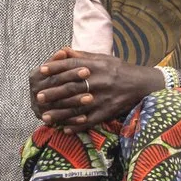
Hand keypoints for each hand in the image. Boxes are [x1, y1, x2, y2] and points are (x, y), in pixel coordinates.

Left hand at [30, 49, 154, 129]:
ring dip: (60, 113)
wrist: (141, 84)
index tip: (41, 71)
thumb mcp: (102, 58)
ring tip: (45, 117)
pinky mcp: (107, 112)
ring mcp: (102, 98)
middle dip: (53, 93)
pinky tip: (64, 129)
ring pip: (77, 107)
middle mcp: (98, 82)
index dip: (55, 68)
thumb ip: (81, 56)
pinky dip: (77, 126)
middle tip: (38, 97)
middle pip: (71, 87)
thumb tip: (62, 51)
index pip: (71, 65)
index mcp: (96, 66)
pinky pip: (90, 121)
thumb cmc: (118, 69)